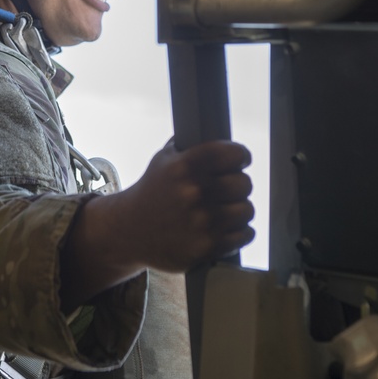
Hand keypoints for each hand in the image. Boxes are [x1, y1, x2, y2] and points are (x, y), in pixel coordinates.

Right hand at [59, 139, 254, 310]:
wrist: (130, 230)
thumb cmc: (152, 192)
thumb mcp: (164, 160)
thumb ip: (191, 147)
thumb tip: (219, 132)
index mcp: (185, 167)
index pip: (234, 154)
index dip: (240, 156)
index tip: (239, 161)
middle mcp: (194, 192)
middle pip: (244, 183)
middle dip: (238, 185)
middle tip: (229, 189)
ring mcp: (202, 222)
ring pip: (247, 210)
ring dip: (239, 210)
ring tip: (226, 210)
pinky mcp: (207, 246)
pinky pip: (245, 234)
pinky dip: (239, 232)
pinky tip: (226, 228)